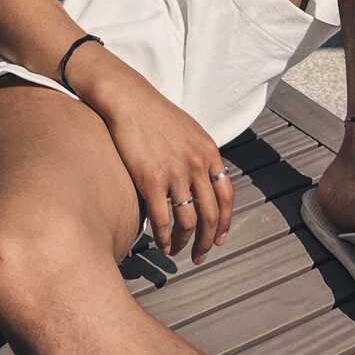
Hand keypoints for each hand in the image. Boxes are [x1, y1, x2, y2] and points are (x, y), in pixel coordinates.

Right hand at [98, 70, 233, 263]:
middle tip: (201, 255)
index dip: (225, 223)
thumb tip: (205, 180)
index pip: (226, 196)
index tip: (219, 239)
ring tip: (178, 251)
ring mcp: (175, 172)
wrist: (127, 99)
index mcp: (209, 151)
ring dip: (185, 242)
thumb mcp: (188, 130)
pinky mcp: (151, 179)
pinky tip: (161, 244)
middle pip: (210, 214)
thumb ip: (200, 155)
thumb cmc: (154, 112)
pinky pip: (162, 218)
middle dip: (207, 241)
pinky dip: (164, 237)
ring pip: (188, 221)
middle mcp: (197, 164)